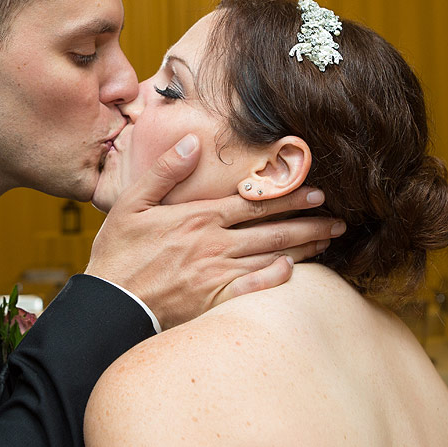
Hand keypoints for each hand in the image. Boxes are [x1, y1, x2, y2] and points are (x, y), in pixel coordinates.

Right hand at [87, 134, 343, 328]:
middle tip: (338, 218)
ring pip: (270, 256)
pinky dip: (275, 279)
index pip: (254, 203)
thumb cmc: (118, 252)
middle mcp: (214, 245)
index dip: (288, 196)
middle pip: (271, 230)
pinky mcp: (213, 300)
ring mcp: (216, 274)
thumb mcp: (132, 202)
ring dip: (303, 248)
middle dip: (308, 222)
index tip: (316, 190)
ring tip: (328, 241)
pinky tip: (294, 272)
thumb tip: (193, 143)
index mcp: (198, 218)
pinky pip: (253, 288)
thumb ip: (166, 171)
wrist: (109, 303)